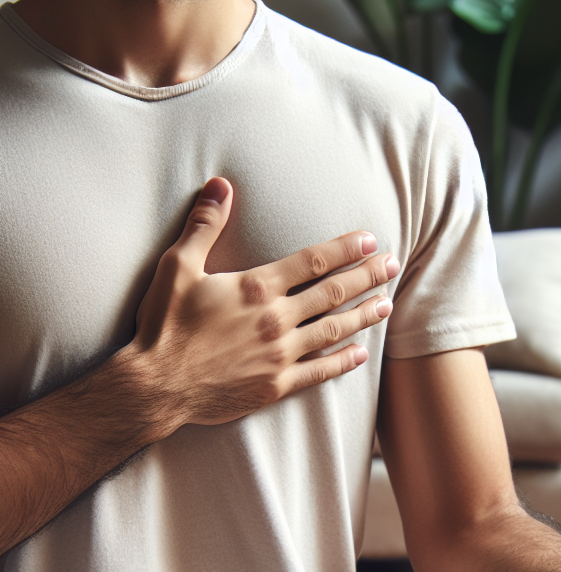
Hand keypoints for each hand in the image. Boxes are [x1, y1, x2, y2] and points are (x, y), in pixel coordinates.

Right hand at [130, 176, 398, 426]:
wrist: (156, 385)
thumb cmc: (163, 325)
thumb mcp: (177, 267)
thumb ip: (204, 226)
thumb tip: (221, 186)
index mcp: (256, 287)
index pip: (312, 262)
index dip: (345, 250)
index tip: (369, 241)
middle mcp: (275, 319)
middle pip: (332, 293)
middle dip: (366, 277)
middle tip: (392, 266)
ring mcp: (280, 354)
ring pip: (333, 330)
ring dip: (363, 315)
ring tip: (387, 304)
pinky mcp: (277, 385)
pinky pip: (320, 371)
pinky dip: (342, 362)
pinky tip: (361, 354)